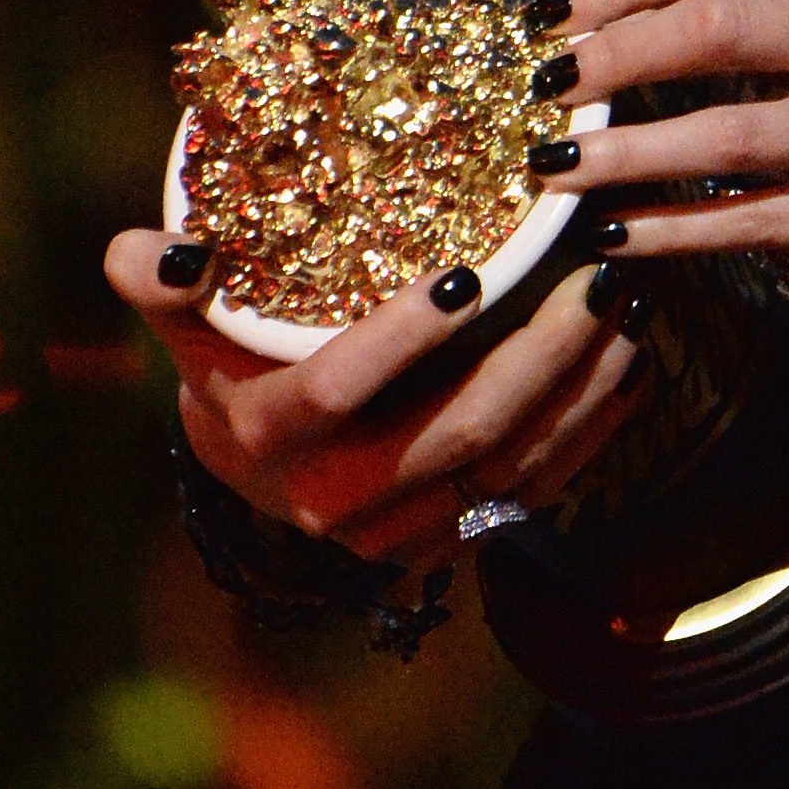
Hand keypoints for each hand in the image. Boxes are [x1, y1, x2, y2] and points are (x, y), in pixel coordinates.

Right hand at [105, 230, 651, 569]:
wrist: (259, 465)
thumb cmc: (232, 361)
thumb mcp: (187, 323)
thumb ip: (160, 281)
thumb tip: (159, 247)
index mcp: (267, 438)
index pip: (336, 391)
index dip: (400, 339)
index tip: (467, 272)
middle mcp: (331, 502)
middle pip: (452, 433)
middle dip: (536, 355)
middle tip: (594, 274)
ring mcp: (397, 532)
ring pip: (508, 465)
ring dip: (579, 386)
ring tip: (624, 302)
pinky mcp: (449, 540)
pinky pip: (535, 489)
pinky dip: (592, 426)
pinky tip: (628, 360)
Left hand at [522, 0, 788, 286]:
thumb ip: (782, 2)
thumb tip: (634, 15)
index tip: (543, 13)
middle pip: (710, 26)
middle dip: (603, 58)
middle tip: (532, 90)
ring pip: (725, 133)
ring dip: (622, 154)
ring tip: (554, 170)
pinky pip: (758, 221)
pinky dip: (676, 230)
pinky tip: (620, 238)